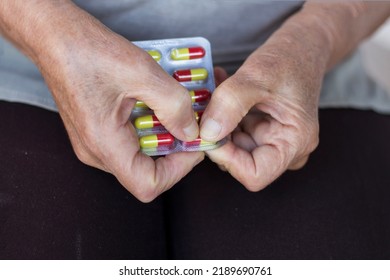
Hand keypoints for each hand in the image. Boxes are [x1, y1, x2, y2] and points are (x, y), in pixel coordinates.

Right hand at [36, 5, 201, 201]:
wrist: (54, 38)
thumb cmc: (88, 51)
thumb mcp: (142, 73)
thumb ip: (173, 105)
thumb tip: (192, 132)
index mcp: (103, 144)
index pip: (147, 185)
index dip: (178, 170)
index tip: (194, 144)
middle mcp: (96, 152)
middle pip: (146, 172)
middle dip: (175, 151)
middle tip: (191, 124)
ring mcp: (94, 144)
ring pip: (140, 157)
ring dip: (164, 138)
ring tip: (178, 111)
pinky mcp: (97, 132)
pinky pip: (130, 142)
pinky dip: (150, 129)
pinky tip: (158, 106)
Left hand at [201, 22, 329, 190]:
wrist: (304, 45)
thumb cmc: (290, 58)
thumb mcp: (258, 75)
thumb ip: (231, 104)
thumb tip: (206, 134)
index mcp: (295, 142)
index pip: (255, 174)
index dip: (228, 160)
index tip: (208, 135)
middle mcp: (285, 148)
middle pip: (240, 161)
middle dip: (217, 137)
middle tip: (202, 110)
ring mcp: (272, 140)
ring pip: (232, 146)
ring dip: (216, 122)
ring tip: (211, 92)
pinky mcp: (260, 130)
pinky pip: (233, 132)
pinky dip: (221, 114)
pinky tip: (218, 89)